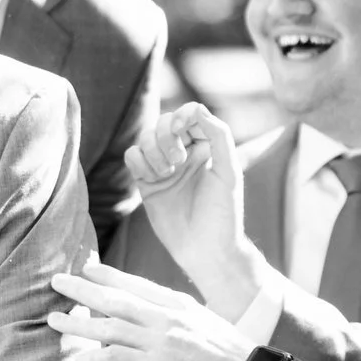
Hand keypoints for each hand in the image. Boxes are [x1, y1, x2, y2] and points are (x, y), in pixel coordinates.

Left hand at [47, 262, 252, 360]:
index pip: (136, 284)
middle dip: (82, 290)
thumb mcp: (203, 323)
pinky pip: (117, 358)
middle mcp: (166, 317)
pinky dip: (94, 356)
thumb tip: (151, 317)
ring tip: (53, 320)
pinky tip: (76, 358)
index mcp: (178, 304)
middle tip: (56, 281)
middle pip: (116, 299)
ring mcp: (161, 341)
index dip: (108, 275)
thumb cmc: (230, 354)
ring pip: (109, 327)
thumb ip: (176, 317)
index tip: (85, 267)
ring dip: (78, 323)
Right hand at [128, 102, 266, 312]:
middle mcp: (185, 153)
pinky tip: (151, 178)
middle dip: (165, 136)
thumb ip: (219, 136)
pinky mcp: (145, 182)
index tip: (181, 129)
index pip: (190, 115)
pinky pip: (131, 156)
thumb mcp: (229, 172)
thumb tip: (198, 109)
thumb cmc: (222, 214)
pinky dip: (138, 161)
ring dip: (152, 151)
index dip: (183, 115)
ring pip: (144, 138)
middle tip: (178, 161)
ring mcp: (163, 167)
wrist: (204, 250)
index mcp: (207, 147)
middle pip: (163, 123)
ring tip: (166, 174)